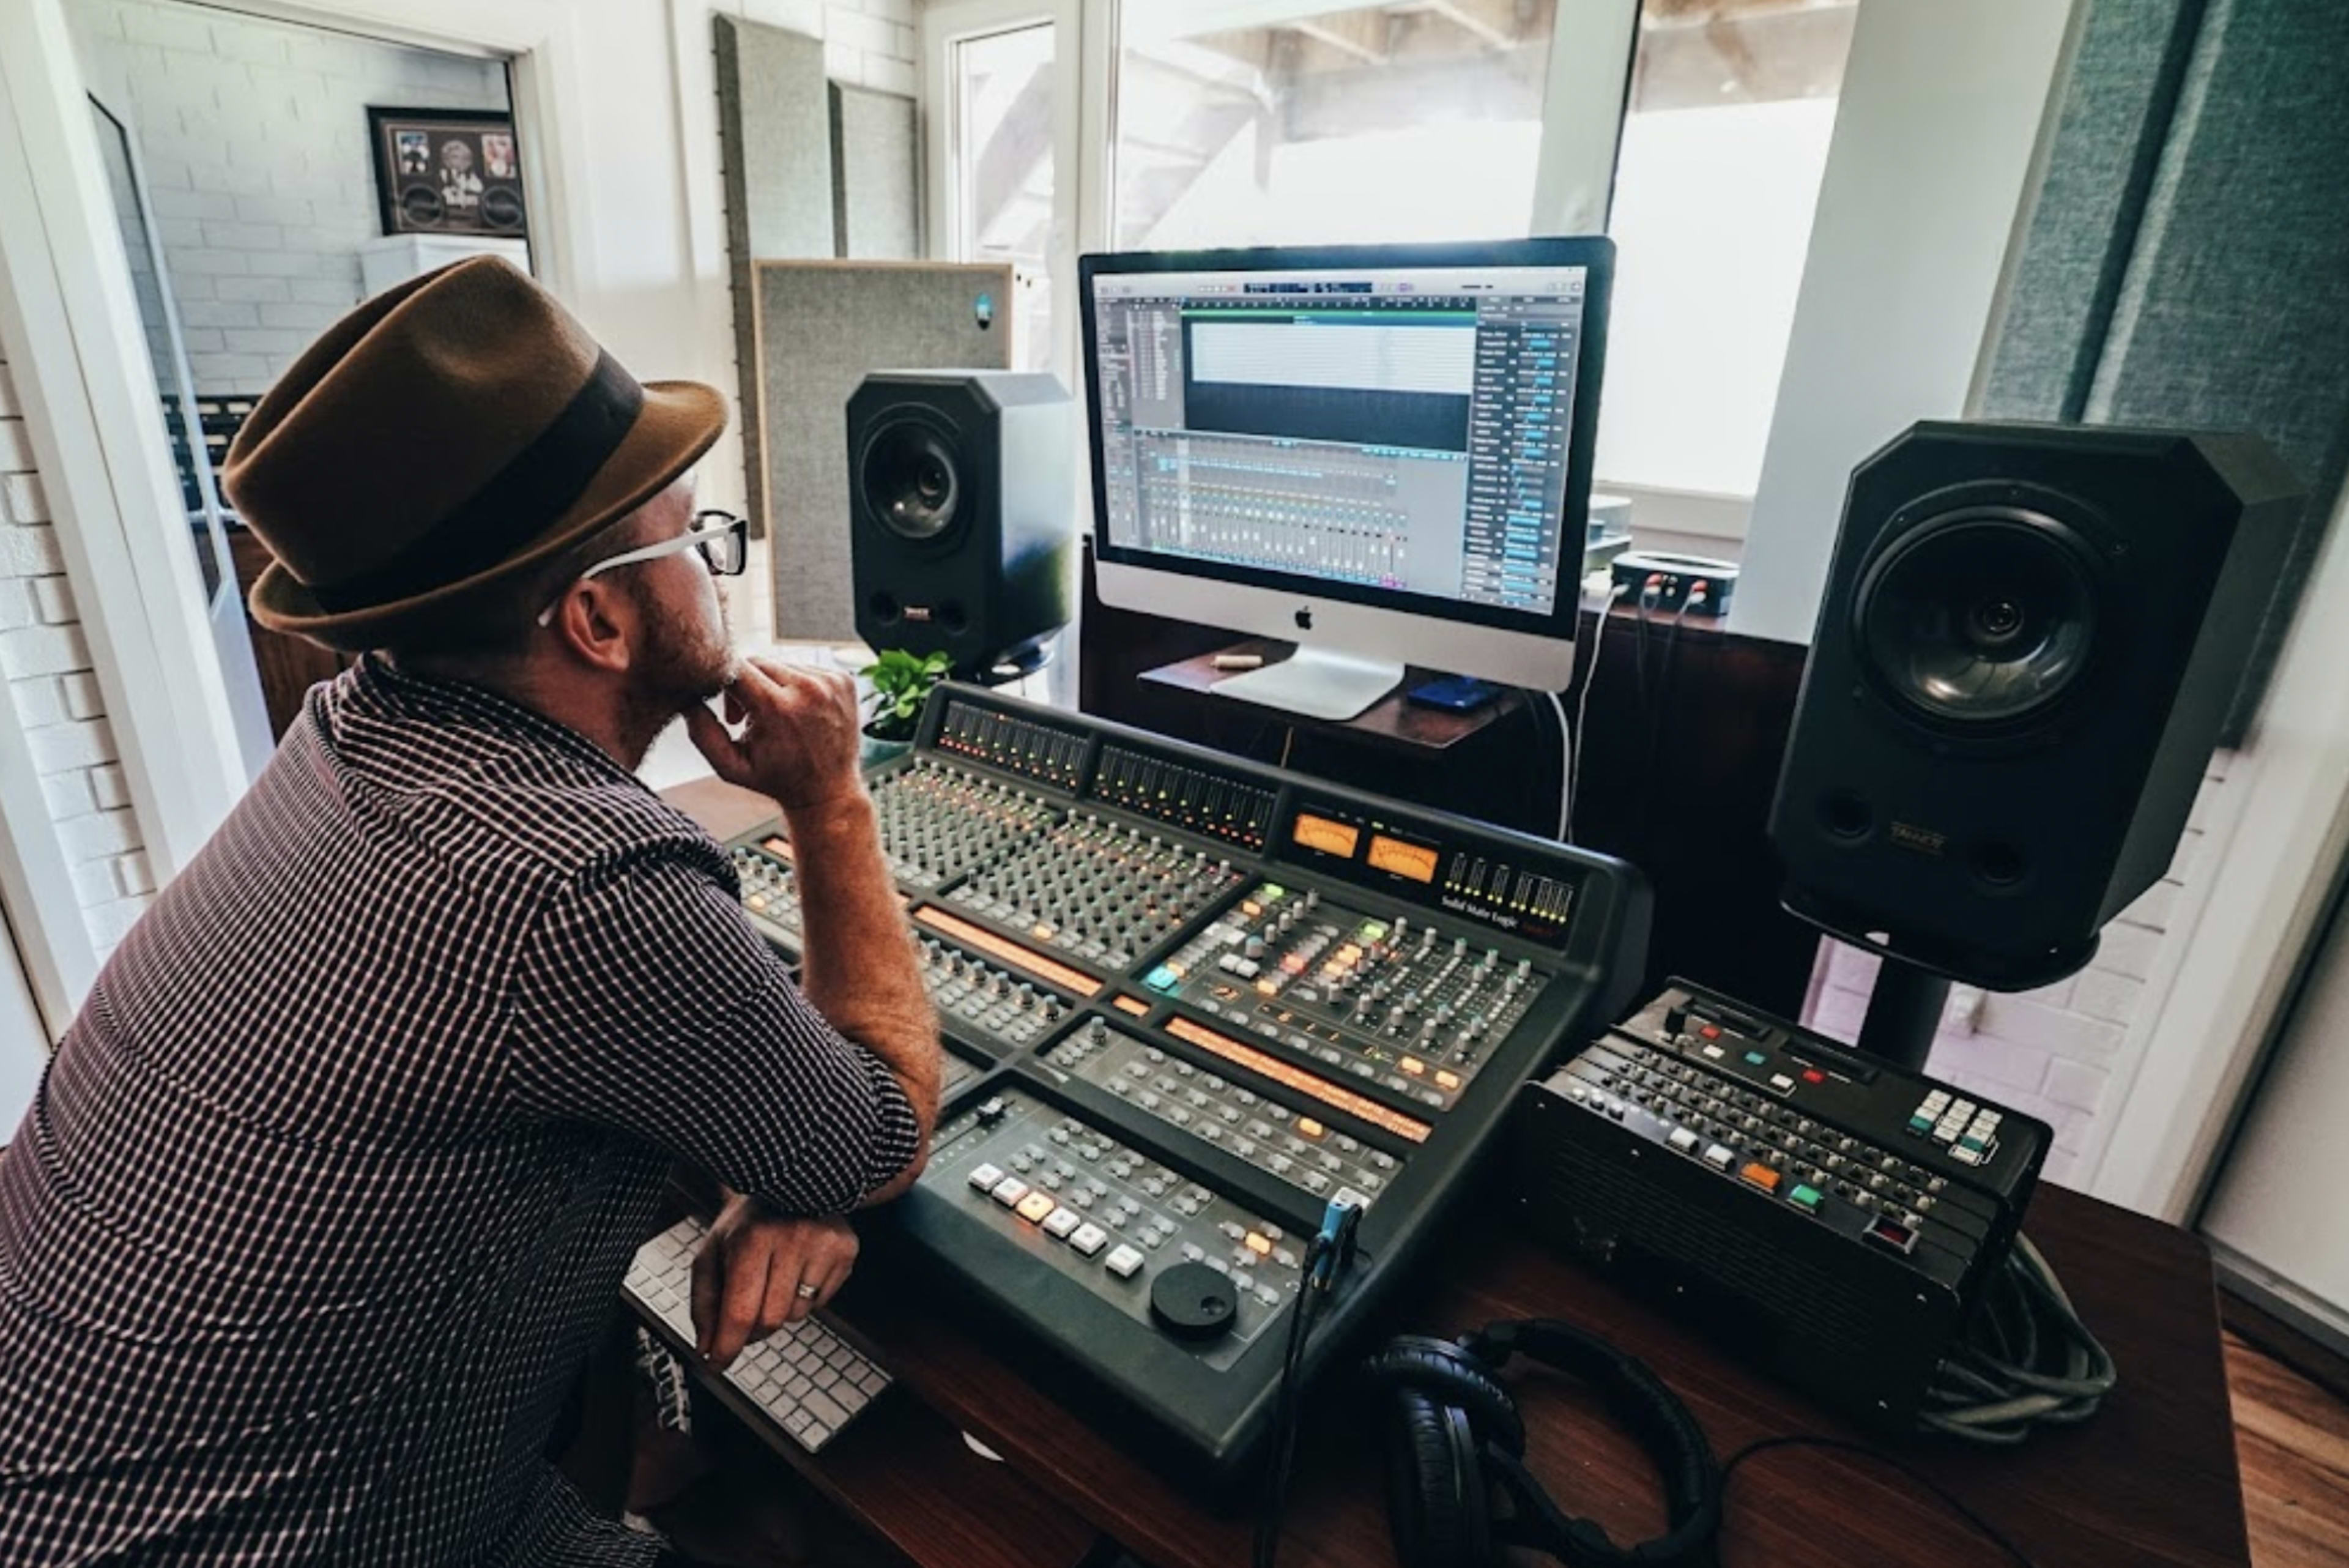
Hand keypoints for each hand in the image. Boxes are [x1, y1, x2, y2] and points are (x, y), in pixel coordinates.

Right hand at [685, 656, 863, 812]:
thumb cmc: (777, 780)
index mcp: (778, 708)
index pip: (735, 667)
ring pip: (781, 664)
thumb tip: (686, 699)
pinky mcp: (844, 680)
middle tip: (745, 717)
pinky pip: (805, 668)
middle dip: (744, 685)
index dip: (721, 679)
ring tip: (776, 719)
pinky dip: (795, 685)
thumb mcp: (730, 767)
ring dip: (771, 685)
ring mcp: (830, 682)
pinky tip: (797, 712)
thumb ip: (702, 733)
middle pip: (757, 662)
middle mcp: (808, 689)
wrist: (829, 792)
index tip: (719, 696)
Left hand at [688, 1194, 860, 1368]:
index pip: (741, 1311)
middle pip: (770, 1320)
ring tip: (775, 1275)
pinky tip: (798, 1269)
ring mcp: (824, 1243)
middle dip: (752, 1328)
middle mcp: (792, 1237)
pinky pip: (822, 1303)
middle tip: (745, 1311)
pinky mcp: (846, 1249)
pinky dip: (805, 1297)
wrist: (789, 1183)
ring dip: (780, 1309)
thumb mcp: (711, 1255)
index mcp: (752, 1237)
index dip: (727, 1346)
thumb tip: (707, 1347)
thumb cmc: (746, 1223)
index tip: (717, 1363)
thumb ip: (704, 1304)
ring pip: (797, 1315)